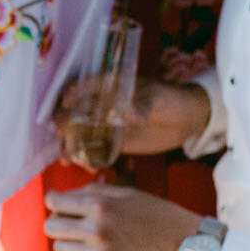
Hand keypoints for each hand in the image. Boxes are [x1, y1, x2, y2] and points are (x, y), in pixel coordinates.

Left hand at [43, 184, 200, 250]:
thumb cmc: (160, 217)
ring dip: (70, 244)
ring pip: (60, 249)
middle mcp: (96, 228)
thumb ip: (96, 193)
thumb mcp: (129, 195)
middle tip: (73, 226)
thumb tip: (65, 195)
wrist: (188, 248)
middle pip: (50, 227)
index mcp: (100, 205)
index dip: (54, 203)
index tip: (59, 207)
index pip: (54, 202)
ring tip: (90, 241)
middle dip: (59, 224)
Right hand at [56, 77, 209, 155]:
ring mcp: (108, 123)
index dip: (73, 93)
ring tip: (66, 156)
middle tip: (61, 132)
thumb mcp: (159, 99)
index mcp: (113, 86)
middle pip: (77, 110)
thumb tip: (130, 114)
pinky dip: (86, 156)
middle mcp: (105, 104)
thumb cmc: (172, 99)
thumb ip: (142, 105)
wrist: (188, 119)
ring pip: (81, 131)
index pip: (85, 85)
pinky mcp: (115, 141)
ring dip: (71, 142)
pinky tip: (80, 164)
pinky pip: (95, 148)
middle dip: (65, 120)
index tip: (66, 104)